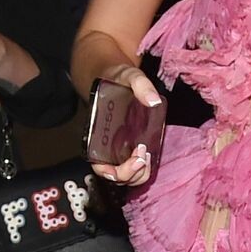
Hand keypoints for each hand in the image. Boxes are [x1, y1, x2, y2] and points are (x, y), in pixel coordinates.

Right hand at [89, 63, 163, 187]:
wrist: (115, 75)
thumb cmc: (115, 78)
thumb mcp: (127, 75)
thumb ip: (139, 84)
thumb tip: (153, 100)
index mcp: (97, 135)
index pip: (100, 166)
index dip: (114, 172)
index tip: (134, 158)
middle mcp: (107, 146)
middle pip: (117, 176)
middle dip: (132, 173)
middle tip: (143, 155)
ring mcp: (120, 149)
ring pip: (128, 175)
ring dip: (140, 173)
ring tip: (147, 154)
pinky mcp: (132, 147)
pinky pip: (136, 165)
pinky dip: (144, 166)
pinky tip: (151, 153)